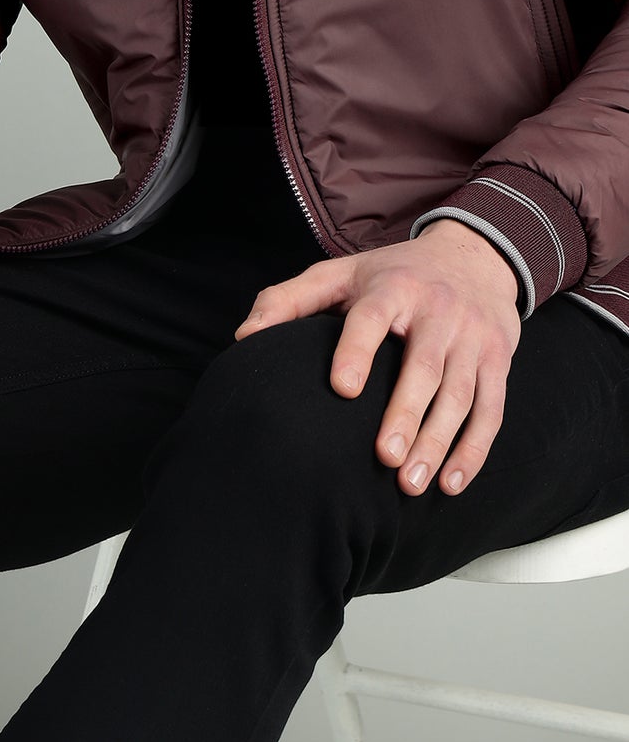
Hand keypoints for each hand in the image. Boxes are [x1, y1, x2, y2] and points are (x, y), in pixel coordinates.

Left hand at [232, 219, 521, 496]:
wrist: (474, 256)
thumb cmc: (393, 274)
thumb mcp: (340, 273)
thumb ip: (288, 301)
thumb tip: (243, 338)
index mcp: (392, 287)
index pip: (373, 317)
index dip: (357, 351)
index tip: (341, 389)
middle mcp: (437, 311)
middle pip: (423, 366)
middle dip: (405, 414)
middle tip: (383, 457)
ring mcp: (472, 338)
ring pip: (459, 396)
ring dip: (438, 443)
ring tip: (409, 485)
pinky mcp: (497, 361)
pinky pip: (490, 411)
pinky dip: (473, 451)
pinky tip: (450, 484)